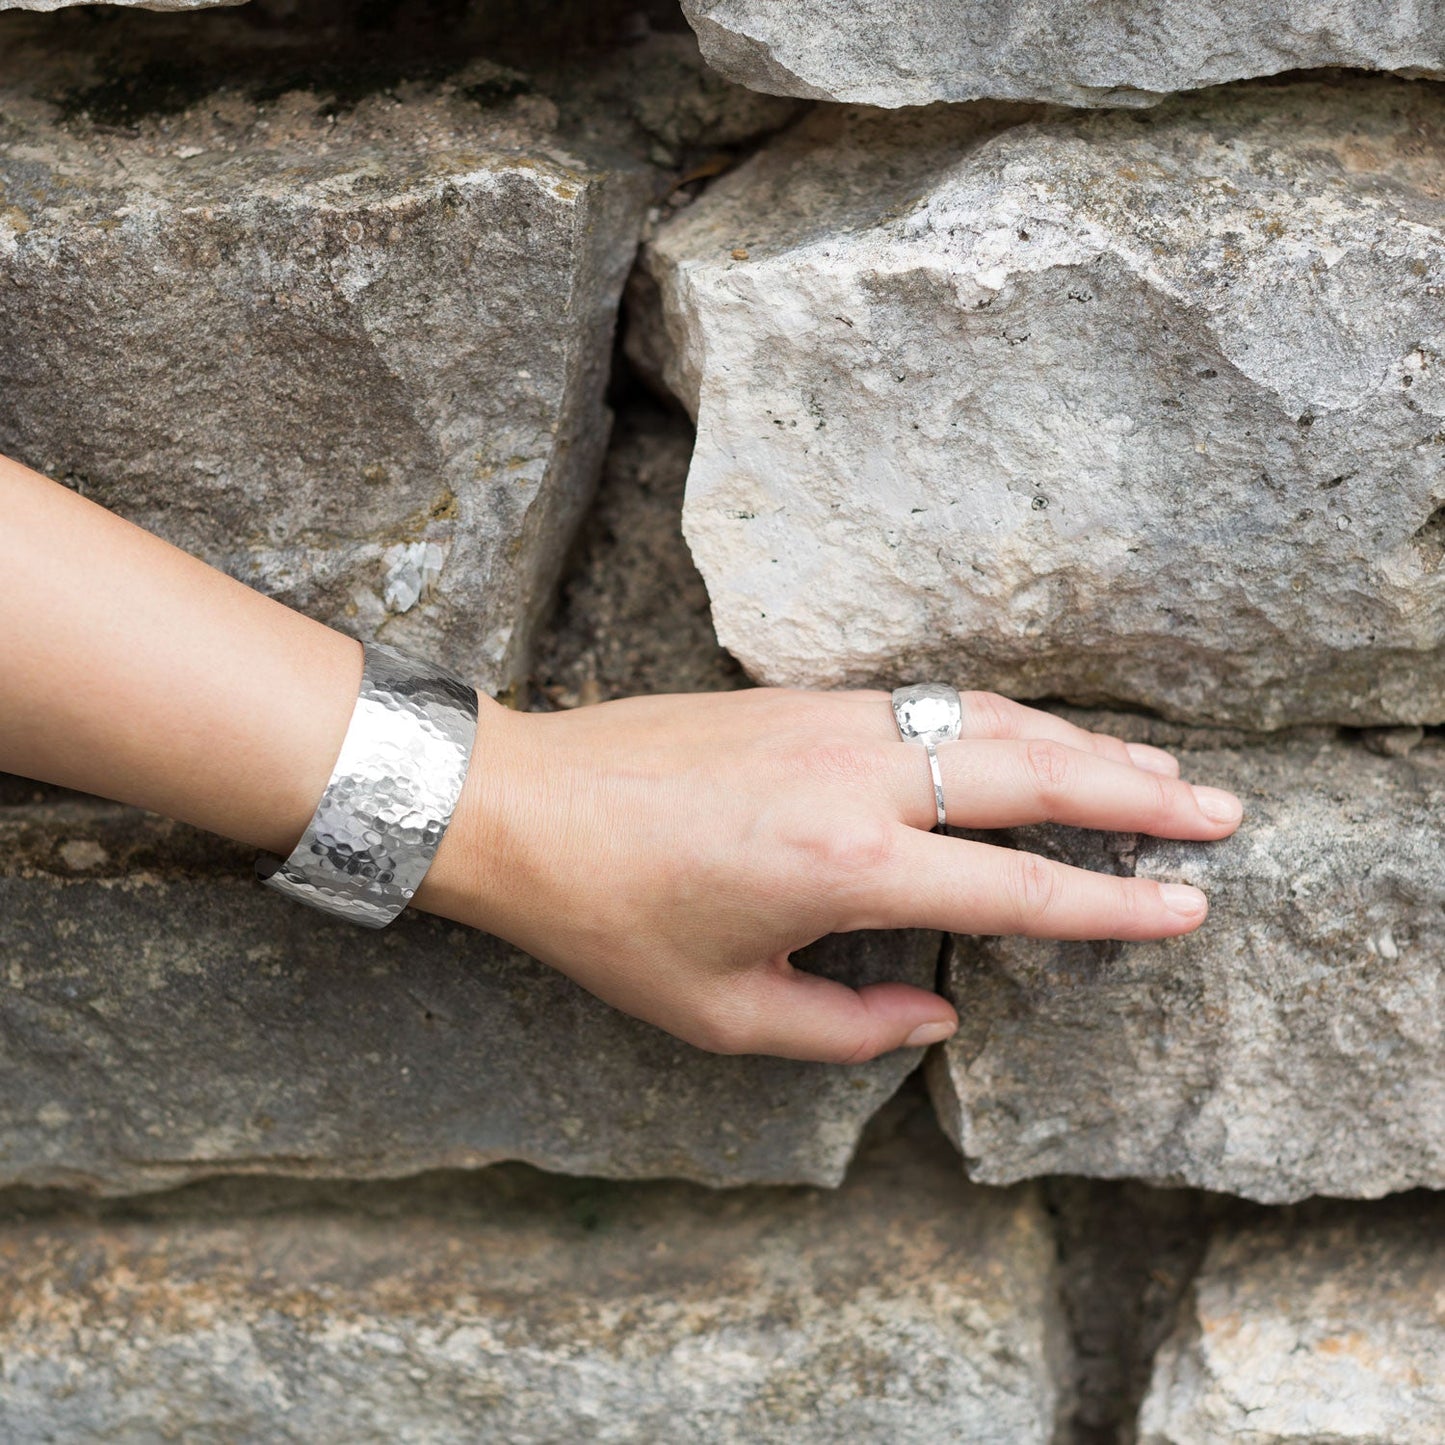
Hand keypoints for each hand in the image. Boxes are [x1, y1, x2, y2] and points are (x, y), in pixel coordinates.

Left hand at [416, 687, 1243, 1063]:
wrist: (522, 805)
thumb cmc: (609, 920)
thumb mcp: (721, 1012)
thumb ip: (845, 1027)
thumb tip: (940, 1017)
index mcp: (846, 869)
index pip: (1019, 887)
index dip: (1114, 904)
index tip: (1186, 907)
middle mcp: (857, 782)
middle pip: (1035, 776)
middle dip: (1140, 797)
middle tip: (1221, 812)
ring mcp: (834, 725)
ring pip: (994, 723)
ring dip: (1087, 746)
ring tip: (1163, 771)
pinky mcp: (806, 699)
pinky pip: (935, 704)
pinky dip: (1007, 719)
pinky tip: (1039, 735)